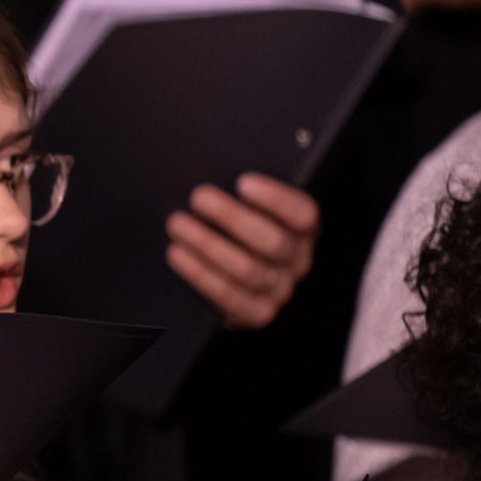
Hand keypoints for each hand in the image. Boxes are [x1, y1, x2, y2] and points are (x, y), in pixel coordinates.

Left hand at [166, 173, 317, 329]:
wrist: (225, 274)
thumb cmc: (230, 224)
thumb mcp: (244, 203)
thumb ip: (238, 192)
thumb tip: (210, 168)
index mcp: (302, 229)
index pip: (304, 214)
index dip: (276, 199)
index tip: (243, 182)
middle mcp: (297, 260)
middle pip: (273, 242)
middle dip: (232, 218)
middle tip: (198, 197)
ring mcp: (279, 290)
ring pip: (249, 270)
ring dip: (207, 244)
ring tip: (176, 224)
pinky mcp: (257, 312)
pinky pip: (230, 297)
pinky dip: (200, 274)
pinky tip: (176, 253)